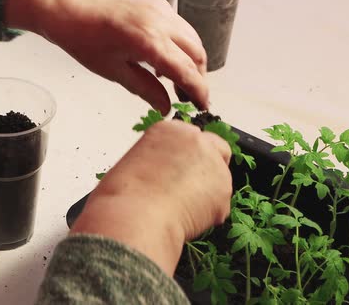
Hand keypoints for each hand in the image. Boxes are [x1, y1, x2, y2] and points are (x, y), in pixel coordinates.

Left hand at [5, 0, 207, 114]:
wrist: (63, 2)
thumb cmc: (80, 35)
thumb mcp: (113, 71)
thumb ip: (145, 89)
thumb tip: (164, 106)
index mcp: (150, 42)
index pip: (187, 72)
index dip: (199, 92)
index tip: (202, 106)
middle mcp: (161, 21)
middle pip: (197, 53)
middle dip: (198, 77)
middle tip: (187, 97)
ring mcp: (160, 8)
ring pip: (191, 38)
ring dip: (190, 60)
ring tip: (175, 80)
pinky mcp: (155, 1)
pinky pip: (179, 25)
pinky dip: (179, 44)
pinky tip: (163, 58)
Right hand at [71, 120, 231, 275]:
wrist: (135, 216)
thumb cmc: (124, 195)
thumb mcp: (135, 162)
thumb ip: (158, 161)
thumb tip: (163, 176)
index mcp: (170, 130)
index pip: (190, 138)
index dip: (185, 158)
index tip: (177, 172)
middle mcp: (196, 140)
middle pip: (216, 150)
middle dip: (207, 168)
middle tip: (189, 189)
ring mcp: (214, 164)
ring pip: (220, 179)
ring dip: (207, 193)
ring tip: (180, 209)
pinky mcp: (224, 190)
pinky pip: (219, 205)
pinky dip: (207, 215)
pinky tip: (187, 219)